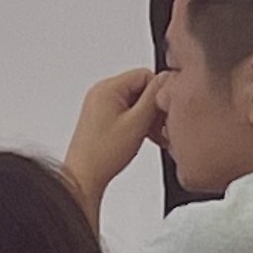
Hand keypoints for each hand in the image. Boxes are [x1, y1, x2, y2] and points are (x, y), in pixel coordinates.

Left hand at [64, 67, 169, 207]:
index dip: (159, 93)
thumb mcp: (137, 123)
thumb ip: (154, 98)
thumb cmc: (102, 154)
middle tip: (161, 128)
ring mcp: (100, 106)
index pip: (145, 74)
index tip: (164, 112)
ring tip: (153, 136)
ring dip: (148, 118)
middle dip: (154, 108)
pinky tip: (143, 138)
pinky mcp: (102, 119)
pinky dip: (138, 124)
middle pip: (141, 88)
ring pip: (136, 102)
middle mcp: (101, 93)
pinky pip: (127, 113)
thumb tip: (167, 78)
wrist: (84, 178)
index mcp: (107, 88)